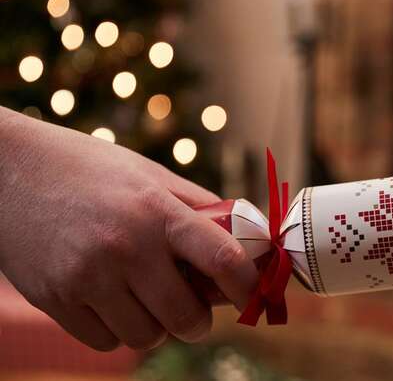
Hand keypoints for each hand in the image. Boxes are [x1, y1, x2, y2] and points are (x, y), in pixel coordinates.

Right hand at [0, 109, 258, 350]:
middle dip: (199, 321)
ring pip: (146, 337)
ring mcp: (87, 276)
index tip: (251, 294)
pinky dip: (117, 331)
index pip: (222, 258)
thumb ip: (196, 206)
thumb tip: (243, 234)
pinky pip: (105, 342)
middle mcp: (126, 246)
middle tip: (196, 312)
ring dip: (157, 328)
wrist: (9, 170)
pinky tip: (114, 304)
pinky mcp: (55, 299)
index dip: (246, 285)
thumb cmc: (89, 169)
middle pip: (186, 315)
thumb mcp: (149, 175)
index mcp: (157, 210)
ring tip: (150, 304)